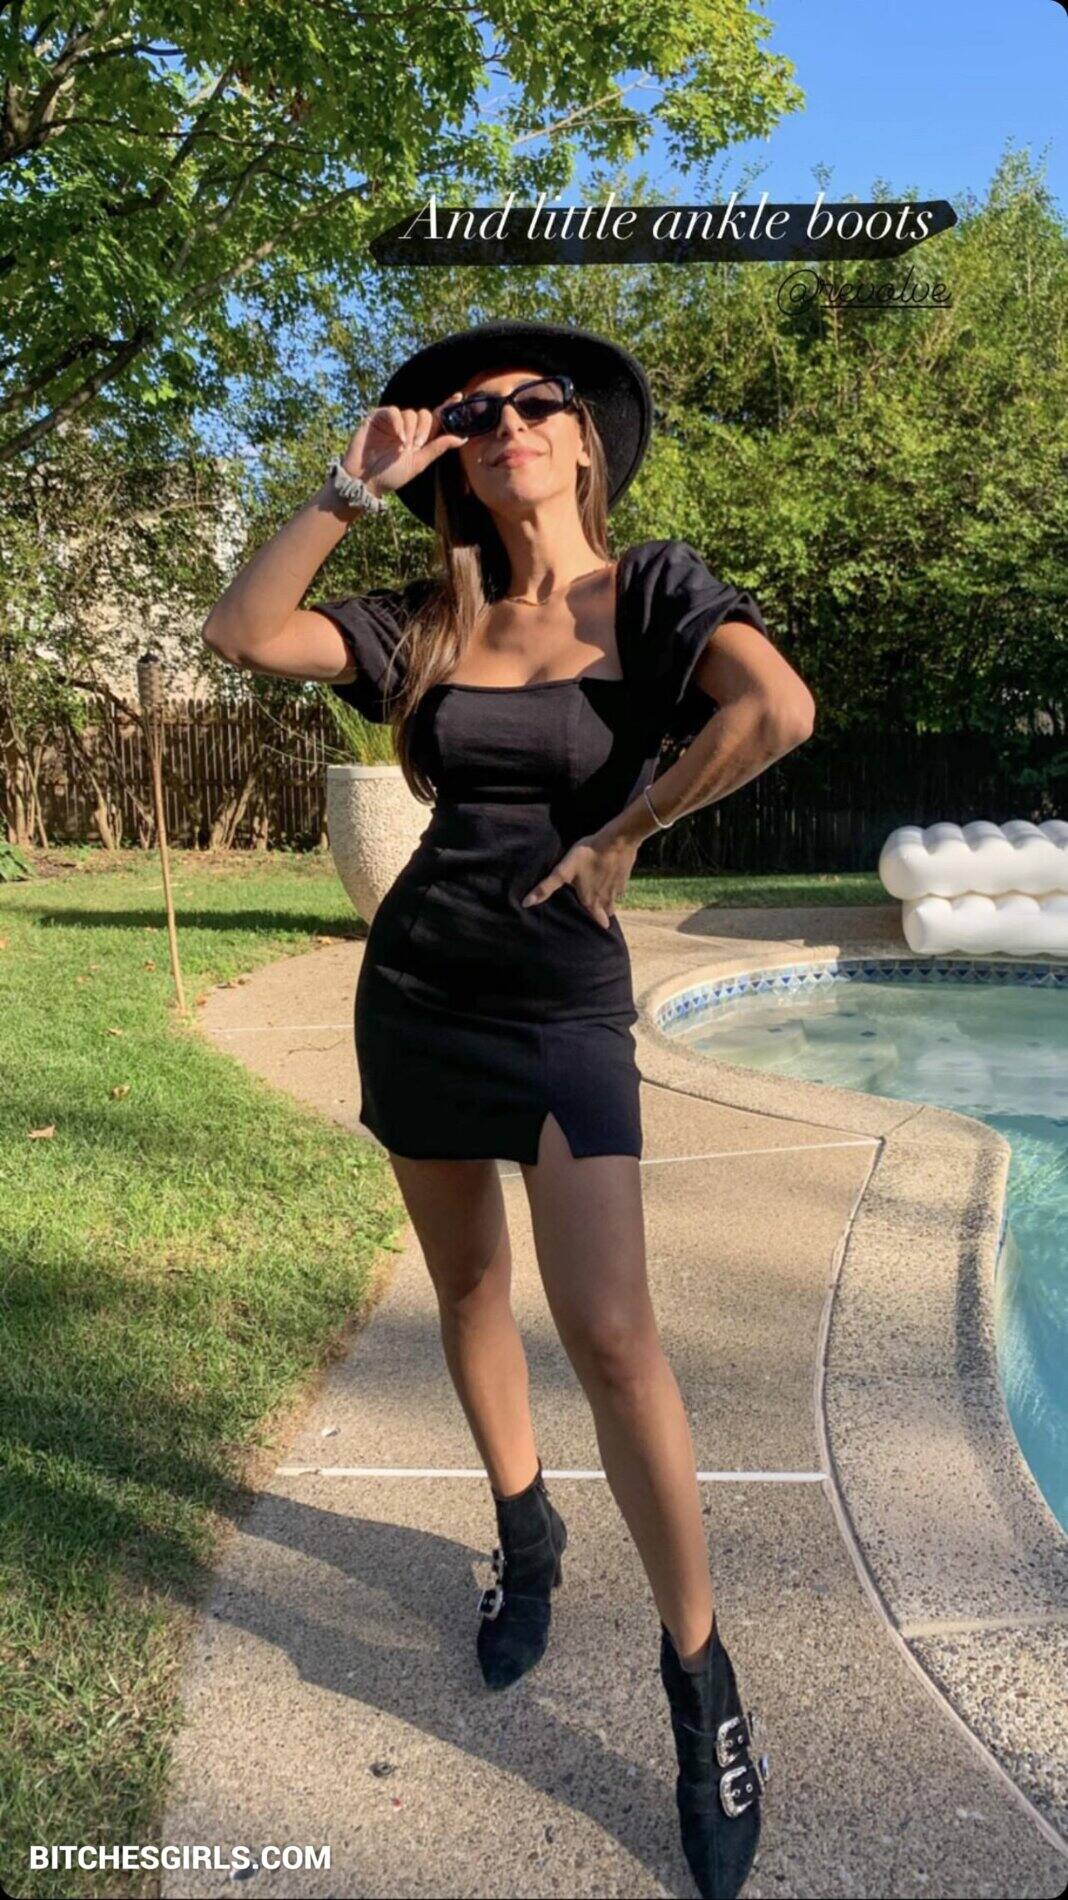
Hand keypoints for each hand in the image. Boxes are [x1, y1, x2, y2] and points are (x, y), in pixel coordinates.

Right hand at [339, 392, 466, 496]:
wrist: (364, 481)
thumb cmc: (390, 475)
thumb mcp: (418, 463)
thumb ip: (438, 448)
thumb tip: (462, 438)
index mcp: (419, 438)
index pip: (436, 419)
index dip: (447, 407)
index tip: (459, 397)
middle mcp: (407, 427)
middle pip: (425, 414)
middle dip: (425, 429)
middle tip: (418, 445)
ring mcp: (392, 422)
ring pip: (411, 413)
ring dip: (411, 430)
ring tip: (403, 447)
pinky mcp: (378, 418)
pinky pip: (393, 411)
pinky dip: (399, 423)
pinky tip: (398, 437)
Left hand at [520, 830, 638, 928]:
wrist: (617, 840)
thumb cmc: (588, 855)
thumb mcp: (564, 871)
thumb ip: (547, 887)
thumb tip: (526, 903)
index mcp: (592, 901)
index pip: (596, 921)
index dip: (595, 924)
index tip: (594, 928)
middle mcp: (607, 898)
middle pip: (607, 913)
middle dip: (602, 916)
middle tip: (598, 914)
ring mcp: (618, 888)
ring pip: (614, 901)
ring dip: (609, 901)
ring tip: (602, 897)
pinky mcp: (625, 876)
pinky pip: (620, 887)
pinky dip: (615, 886)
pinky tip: (610, 878)